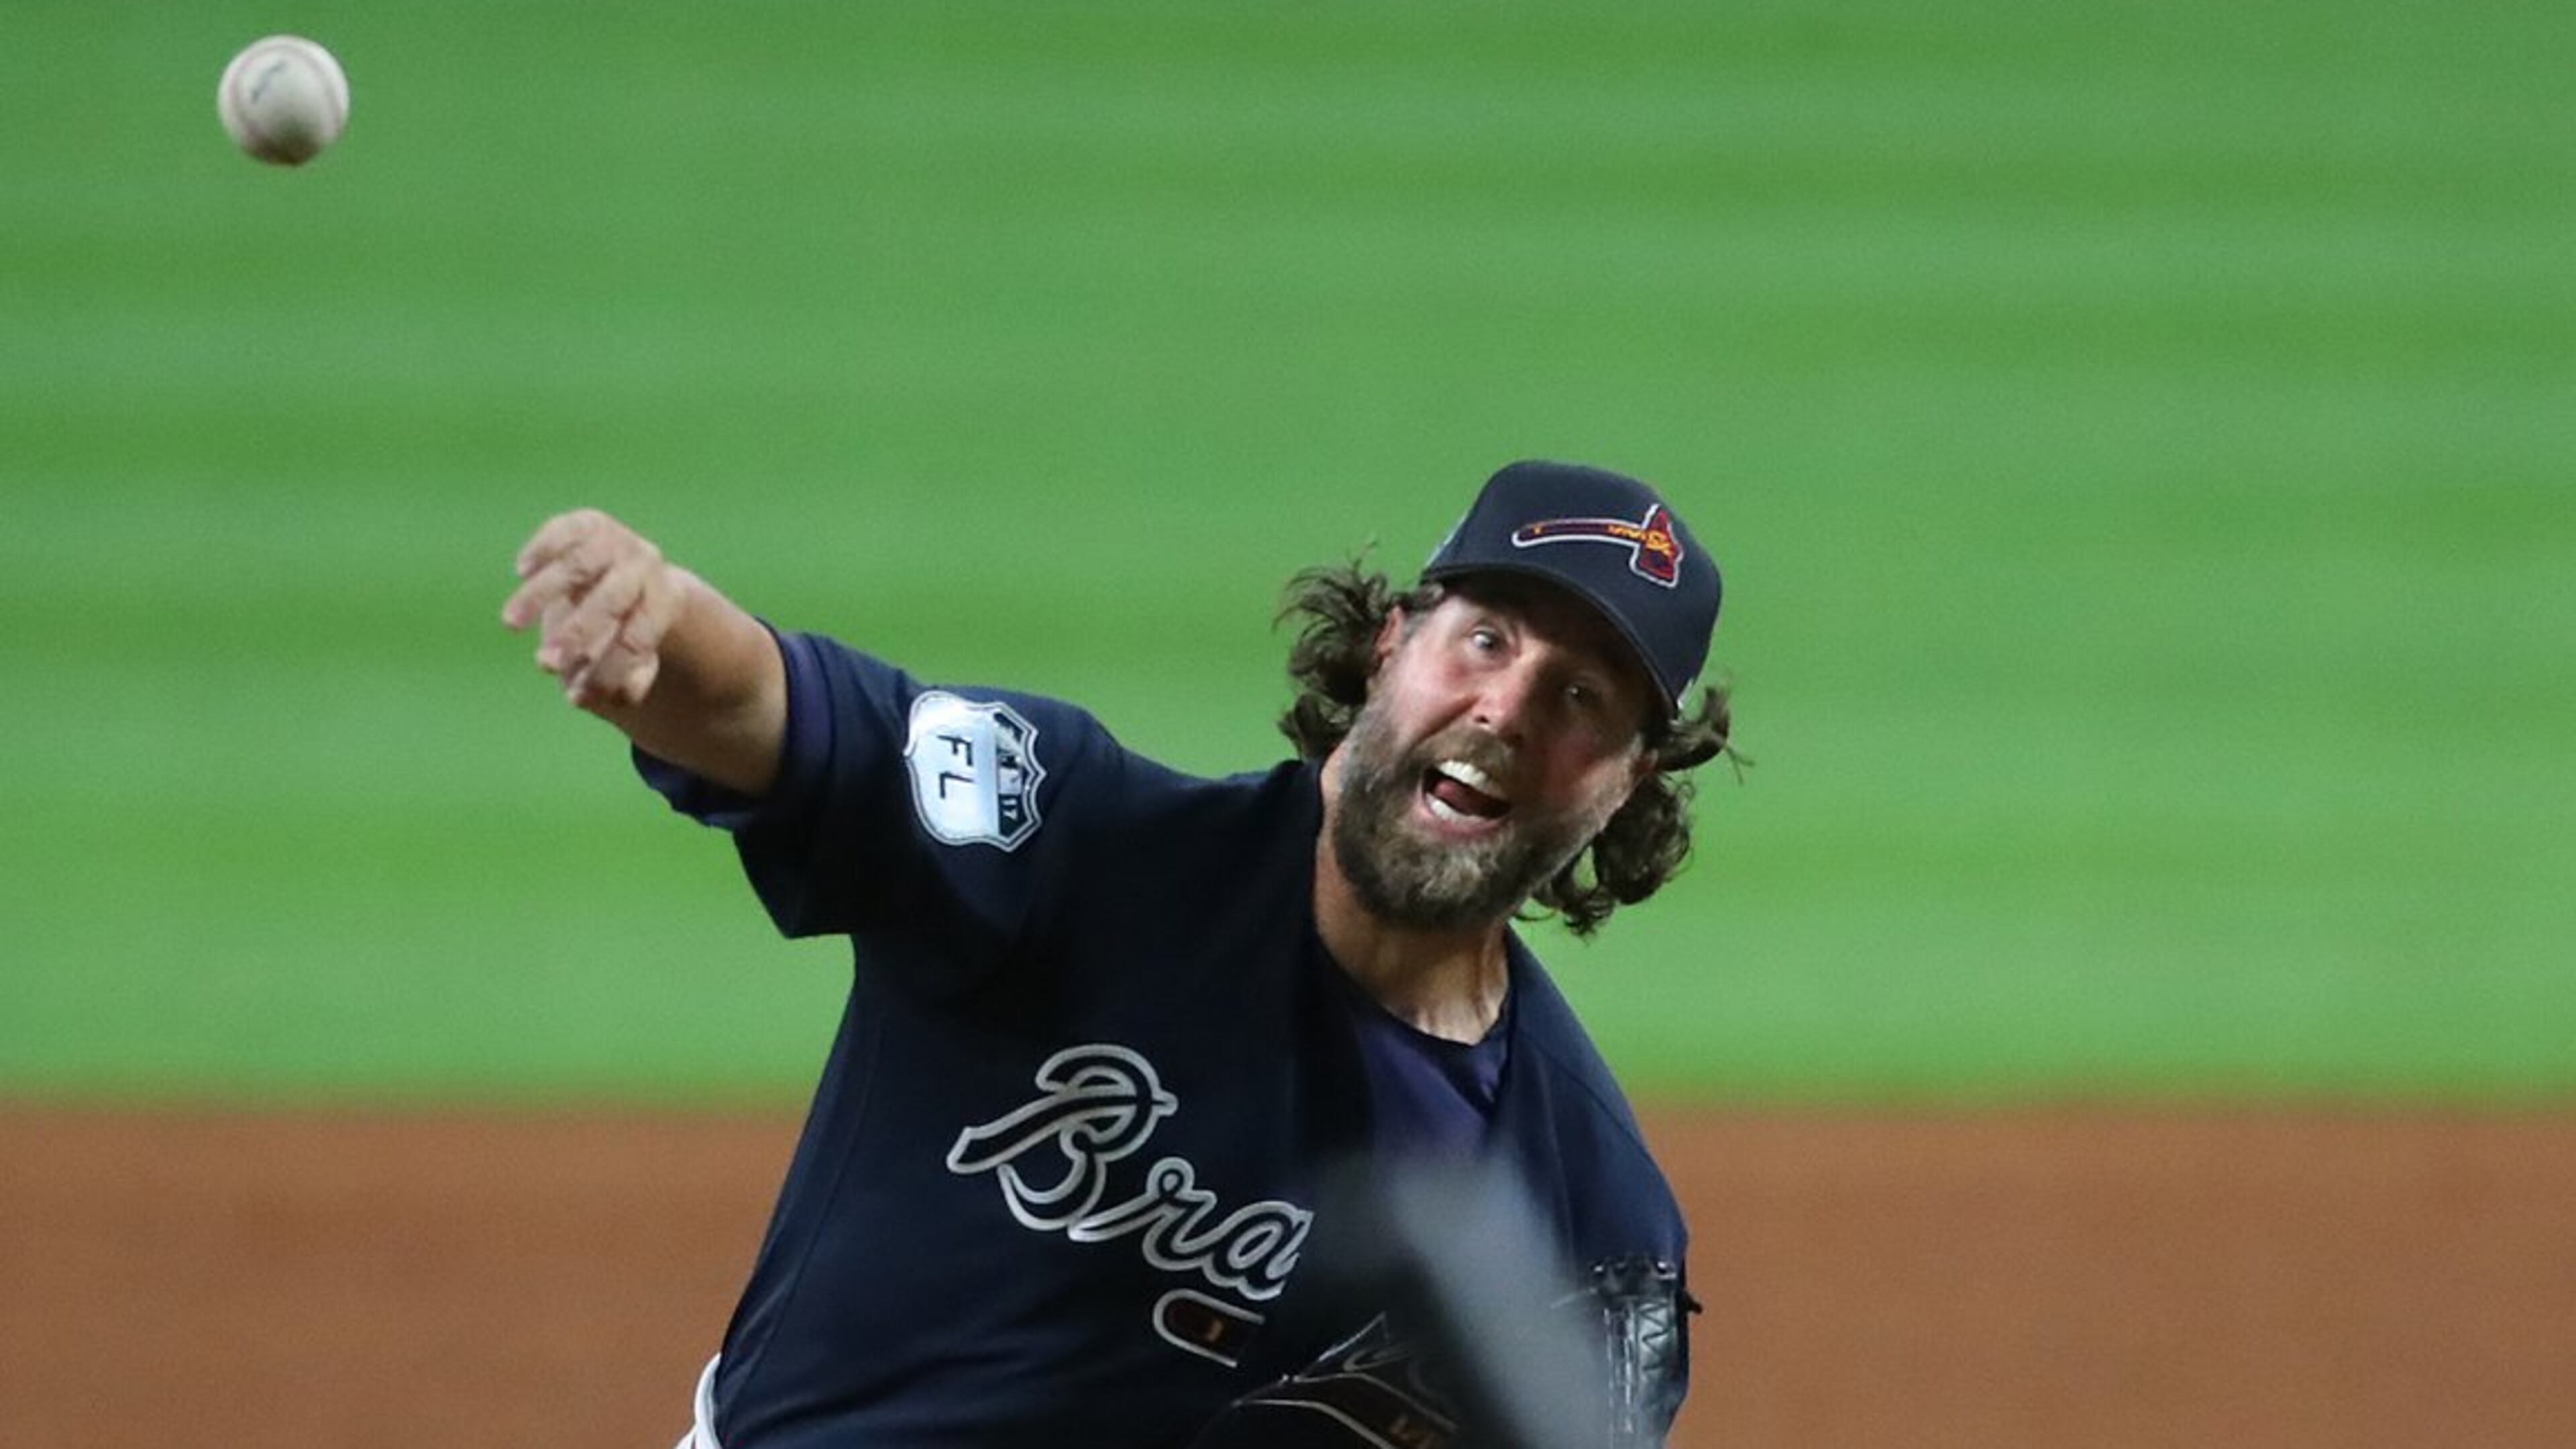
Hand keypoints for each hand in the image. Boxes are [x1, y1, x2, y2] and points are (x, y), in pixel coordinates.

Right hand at [500, 509, 687, 709]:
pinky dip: (542, 548)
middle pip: (612, 601)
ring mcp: (616, 541)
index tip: (576, 696)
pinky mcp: (587, 523)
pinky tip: (521, 570)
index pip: (637, 640)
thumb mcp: (630, 658)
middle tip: (544, 664)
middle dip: (577, 634)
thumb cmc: (626, 627)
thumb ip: (611, 681)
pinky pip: (564, 531)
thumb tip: (580, 695)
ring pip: (578, 565)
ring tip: (510, 624)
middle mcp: (645, 567)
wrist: (637, 570)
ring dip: (541, 595)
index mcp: (663, 604)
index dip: (607, 669)